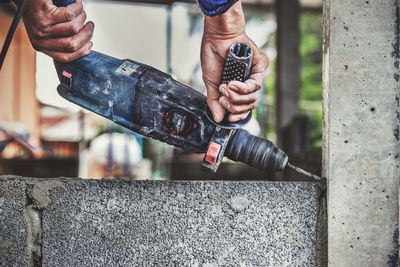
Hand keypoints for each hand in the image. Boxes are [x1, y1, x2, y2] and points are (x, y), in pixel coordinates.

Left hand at [16, 0, 93, 61]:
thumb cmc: (39, 12)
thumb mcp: (48, 31)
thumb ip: (61, 40)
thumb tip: (85, 46)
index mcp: (42, 47)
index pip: (66, 57)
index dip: (82, 51)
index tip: (90, 43)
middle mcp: (40, 39)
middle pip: (72, 44)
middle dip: (87, 35)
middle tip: (90, 26)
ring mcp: (41, 27)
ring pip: (73, 28)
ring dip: (82, 18)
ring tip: (81, 11)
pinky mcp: (44, 13)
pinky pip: (70, 14)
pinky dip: (78, 7)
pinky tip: (76, 3)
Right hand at [201, 1, 268, 122]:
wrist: (217, 37)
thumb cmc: (214, 55)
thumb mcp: (211, 83)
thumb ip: (214, 101)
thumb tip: (218, 118)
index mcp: (238, 87)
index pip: (244, 106)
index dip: (238, 115)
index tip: (230, 117)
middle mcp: (248, 82)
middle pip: (249, 105)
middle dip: (234, 106)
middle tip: (223, 99)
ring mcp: (255, 75)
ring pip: (253, 98)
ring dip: (236, 97)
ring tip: (225, 88)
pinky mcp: (260, 67)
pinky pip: (255, 86)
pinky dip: (242, 89)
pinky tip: (232, 84)